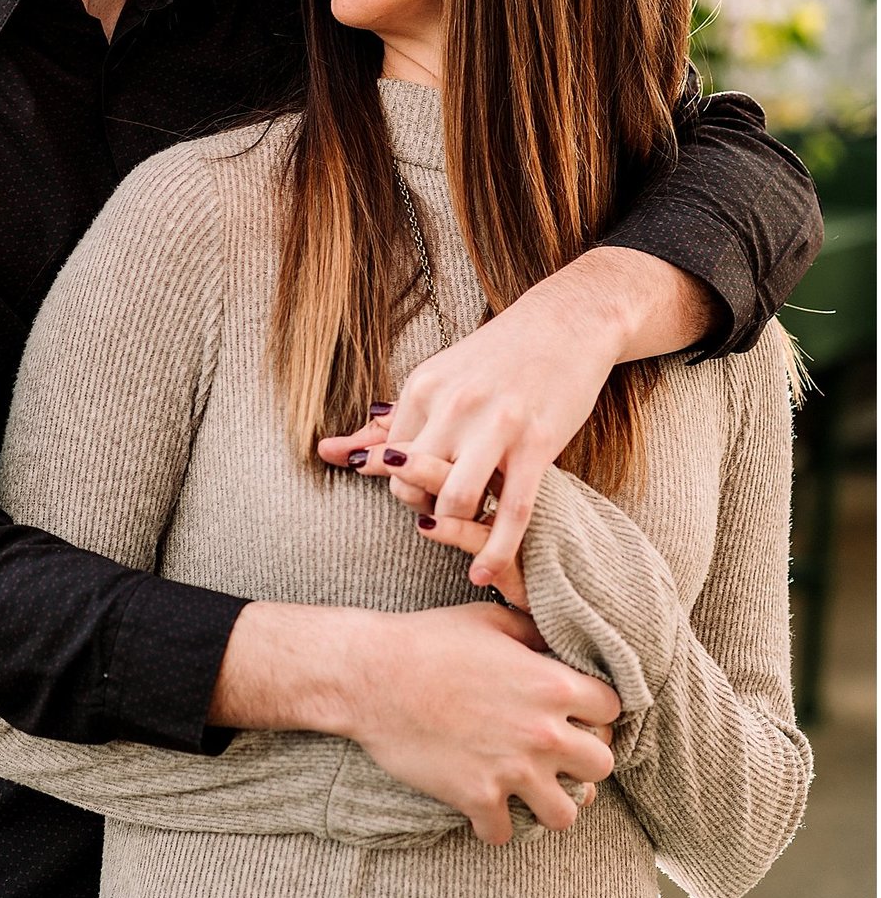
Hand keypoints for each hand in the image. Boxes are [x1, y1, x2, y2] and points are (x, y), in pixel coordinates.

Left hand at [319, 296, 612, 591]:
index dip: (398, 485)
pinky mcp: (539, 444)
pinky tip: (482, 574)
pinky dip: (496, 549)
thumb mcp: (437, 379)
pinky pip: (513, 509)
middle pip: (413, 482)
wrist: (567, 323)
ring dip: (455, 528)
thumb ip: (388, 422)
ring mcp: (497, 426)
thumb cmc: (497, 357)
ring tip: (464, 533)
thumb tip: (331, 454)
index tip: (418, 493)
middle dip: (421, 508)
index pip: (389, 458)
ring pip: (457, 500)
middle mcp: (454, 407)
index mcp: (423, 389)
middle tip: (439, 516)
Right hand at [339, 603, 618, 844]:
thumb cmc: (425, 639)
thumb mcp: (486, 620)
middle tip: (551, 754)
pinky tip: (481, 809)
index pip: (612, 709)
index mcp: (552, 685)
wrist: (367, 674)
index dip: (593, 711)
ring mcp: (512, 770)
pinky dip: (493, 825)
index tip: (571, 714)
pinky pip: (504, 833)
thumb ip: (532, 633)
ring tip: (526, 791)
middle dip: (580, 760)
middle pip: (602, 765)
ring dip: (549, 803)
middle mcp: (543, 733)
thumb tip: (556, 642)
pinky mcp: (477, 797)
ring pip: (566, 813)